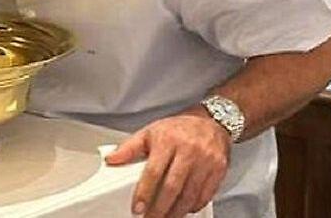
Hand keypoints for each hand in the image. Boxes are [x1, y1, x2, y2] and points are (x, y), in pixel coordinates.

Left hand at [104, 109, 230, 217]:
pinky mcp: (219, 169)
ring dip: (176, 212)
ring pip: (189, 194)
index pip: (154, 171)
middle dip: (160, 209)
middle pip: (172, 187)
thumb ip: (130, 148)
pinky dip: (193, 206)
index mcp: (168, 140)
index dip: (145, 192)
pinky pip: (205, 195)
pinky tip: (184, 210)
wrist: (211, 121)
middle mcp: (188, 150)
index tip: (138, 208)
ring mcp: (206, 160)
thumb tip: (111, 159)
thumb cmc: (178, 129)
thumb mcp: (151, 132)